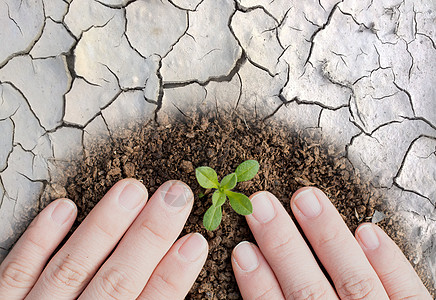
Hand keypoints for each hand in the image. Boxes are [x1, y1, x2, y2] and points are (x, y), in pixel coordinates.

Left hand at [0, 179, 207, 298]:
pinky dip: (38, 242)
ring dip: (102, 228)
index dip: (174, 276)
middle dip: (149, 236)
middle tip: (176, 195)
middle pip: (116, 281)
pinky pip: (14, 274)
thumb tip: (171, 284)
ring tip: (131, 190)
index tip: (196, 242)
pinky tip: (63, 209)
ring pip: (70, 269)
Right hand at [231, 187, 431, 298]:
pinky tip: (367, 233)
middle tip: (260, 205)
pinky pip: (408, 294)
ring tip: (305, 199)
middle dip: (283, 245)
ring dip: (328, 238)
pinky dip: (390, 264)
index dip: (259, 286)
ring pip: (355, 281)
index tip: (242, 252)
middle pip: (310, 291)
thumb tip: (265, 293)